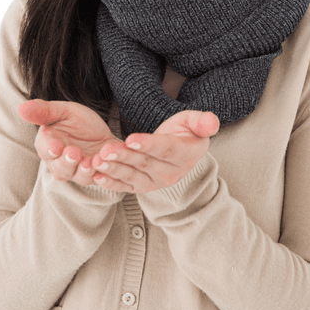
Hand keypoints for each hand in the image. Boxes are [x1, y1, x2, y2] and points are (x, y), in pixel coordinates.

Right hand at [18, 99, 115, 185]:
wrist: (100, 131)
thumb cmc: (77, 120)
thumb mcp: (63, 111)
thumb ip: (44, 111)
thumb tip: (21, 108)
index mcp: (48, 144)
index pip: (45, 149)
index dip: (50, 149)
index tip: (56, 147)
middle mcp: (59, 162)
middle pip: (60, 168)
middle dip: (67, 162)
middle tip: (74, 152)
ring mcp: (77, 171)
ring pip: (78, 176)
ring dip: (83, 171)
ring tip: (90, 162)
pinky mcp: (93, 175)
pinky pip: (96, 179)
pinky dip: (100, 174)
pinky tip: (103, 165)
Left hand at [88, 111, 219, 193]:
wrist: (178, 149)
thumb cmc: (184, 132)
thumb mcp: (195, 122)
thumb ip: (202, 121)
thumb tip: (212, 122)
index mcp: (186, 155)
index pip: (166, 150)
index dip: (148, 145)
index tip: (130, 140)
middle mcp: (172, 173)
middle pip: (146, 164)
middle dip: (124, 157)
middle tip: (106, 150)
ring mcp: (155, 183)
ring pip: (133, 177)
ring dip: (114, 170)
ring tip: (98, 161)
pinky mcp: (141, 187)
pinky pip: (125, 187)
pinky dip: (111, 184)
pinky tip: (97, 176)